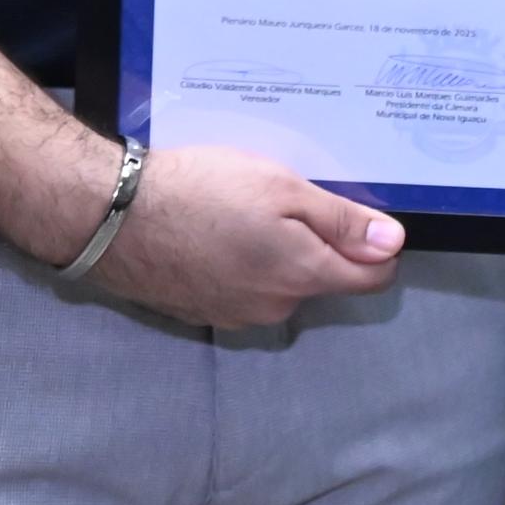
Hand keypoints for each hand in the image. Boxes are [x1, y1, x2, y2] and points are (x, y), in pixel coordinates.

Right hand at [85, 143, 406, 327]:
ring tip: (243, 210)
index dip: (376, 246)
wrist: (110, 216)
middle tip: (286, 198)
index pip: (372, 279)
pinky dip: (238, 263)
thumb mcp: (283, 189)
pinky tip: (213, 231)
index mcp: (302, 277)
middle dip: (318, 242)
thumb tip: (393, 244)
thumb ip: (342, 221)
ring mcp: (233, 315)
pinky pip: (240, 287)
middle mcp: (273, 308)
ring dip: (274, 252)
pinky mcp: (199, 311)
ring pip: (279, 283)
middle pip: (323, 278)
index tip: (357, 215)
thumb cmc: (200, 192)